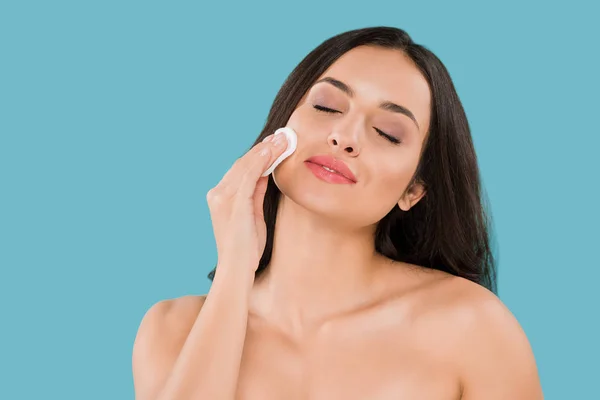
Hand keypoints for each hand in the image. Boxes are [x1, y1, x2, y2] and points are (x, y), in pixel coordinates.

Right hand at [206, 131, 289, 273]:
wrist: (237, 270)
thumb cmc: (246, 249)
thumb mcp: (253, 216)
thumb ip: (255, 194)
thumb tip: (265, 174)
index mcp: (220, 197)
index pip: (241, 169)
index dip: (259, 154)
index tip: (276, 143)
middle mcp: (217, 193)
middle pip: (243, 163)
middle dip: (265, 148)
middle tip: (284, 135)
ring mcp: (223, 197)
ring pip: (246, 165)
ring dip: (266, 150)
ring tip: (284, 139)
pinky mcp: (234, 202)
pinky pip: (248, 175)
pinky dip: (261, 160)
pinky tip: (272, 151)